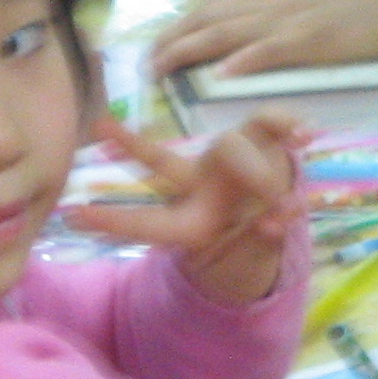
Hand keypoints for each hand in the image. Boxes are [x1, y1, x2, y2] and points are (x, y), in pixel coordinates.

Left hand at [65, 111, 307, 305]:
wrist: (278, 210)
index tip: (73, 215)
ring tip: (283, 201)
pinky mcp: (259, 135)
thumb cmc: (253, 237)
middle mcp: (199, 182)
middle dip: (130, 145)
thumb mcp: (256, 254)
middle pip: (162, 163)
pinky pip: (270, 124)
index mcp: (190, 221)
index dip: (115, 221)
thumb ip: (265, 242)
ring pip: (232, 148)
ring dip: (258, 171)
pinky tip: (304, 134)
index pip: (149, 223)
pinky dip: (286, 126)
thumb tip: (276, 220)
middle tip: (99, 128)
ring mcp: (227, 156)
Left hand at [150, 0, 377, 77]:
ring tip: (162, 70)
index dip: (180, 26)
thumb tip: (244, 15)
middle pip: (206, 18)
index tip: (159, 44)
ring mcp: (286, 16)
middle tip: (146, 65)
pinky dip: (242, 61)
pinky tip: (220, 74)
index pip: (210, 4)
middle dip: (171, 41)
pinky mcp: (309, 39)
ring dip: (187, 51)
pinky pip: (267, 50)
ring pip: (224, 33)